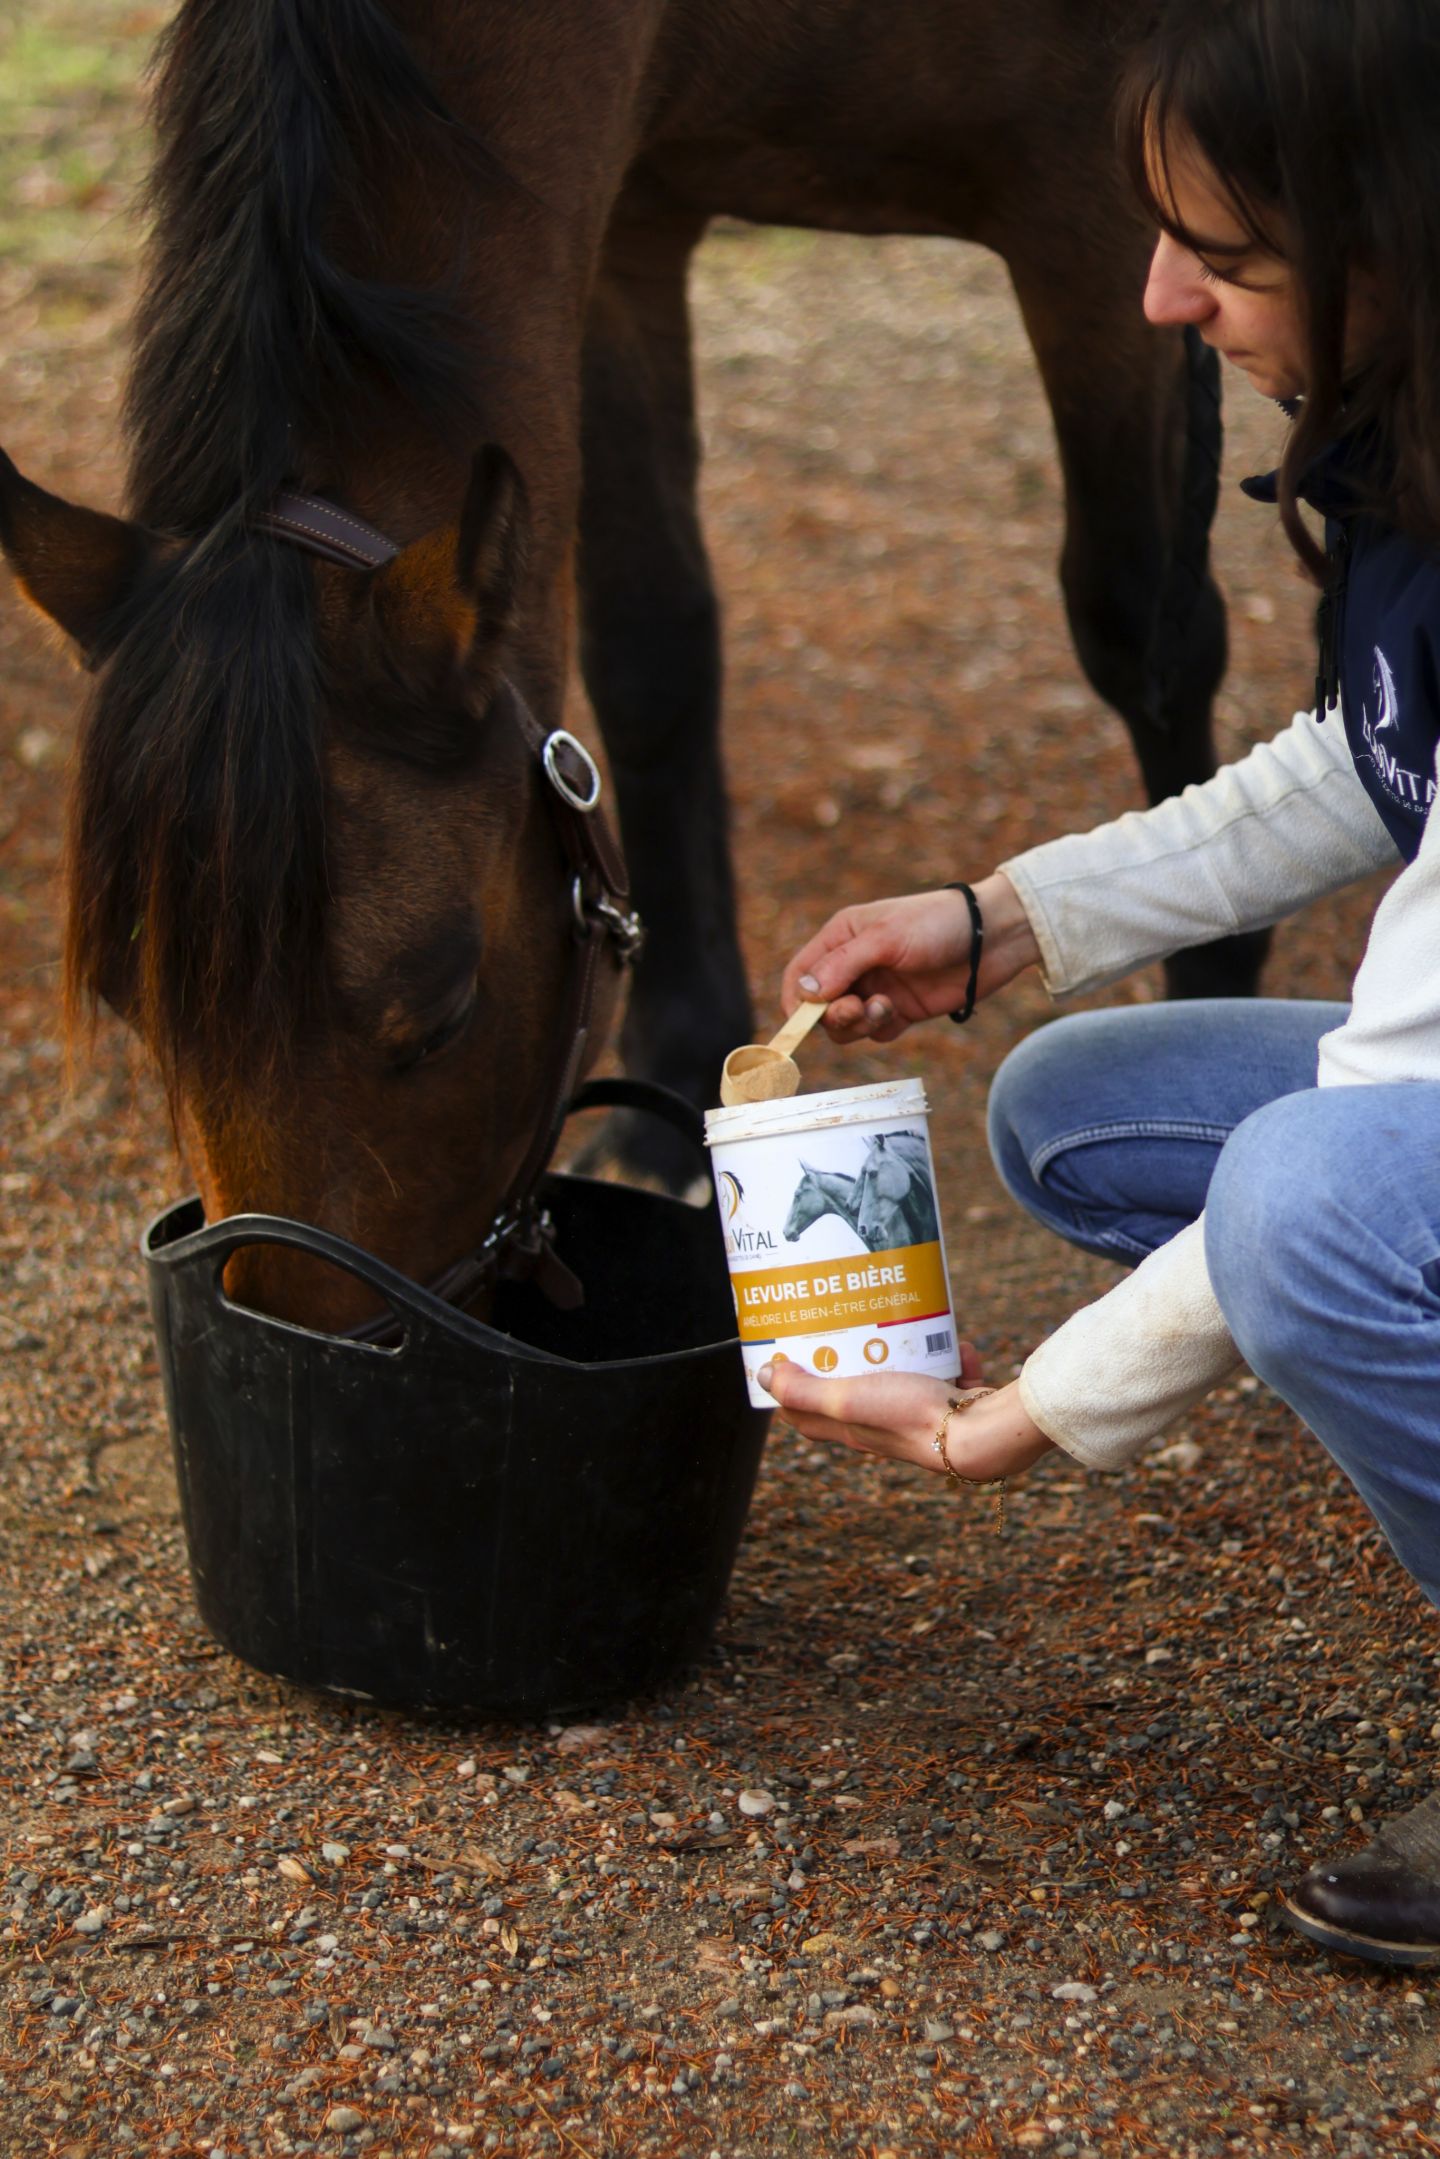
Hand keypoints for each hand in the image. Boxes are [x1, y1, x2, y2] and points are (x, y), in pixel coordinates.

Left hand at [757, 1343, 1053, 1482]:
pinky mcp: (951, 1405)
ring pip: (903, 1376)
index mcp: (850, 1428)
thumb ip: (804, 1392)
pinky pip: (947, 1373)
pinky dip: (951, 1358)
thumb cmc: (910, 1418)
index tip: (787, 1348)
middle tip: (848, 1319)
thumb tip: (765, 1377)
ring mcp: (916, 1413)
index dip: (791, 1383)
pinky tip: (955, 1343)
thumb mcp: (846, 1400)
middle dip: (850, 1354)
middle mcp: (880, 1424)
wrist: (980, 1434)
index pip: (805, 1410)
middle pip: (853, 1387)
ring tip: (903, 1322)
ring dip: (905, 1351)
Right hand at [779, 872, 1039, 1042]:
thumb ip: (841, 965)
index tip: (802, 1020)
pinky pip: (875, 1033)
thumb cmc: (937, 924)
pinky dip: (882, 1029)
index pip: (800, 974)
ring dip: (859, 1024)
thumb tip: (803, 995)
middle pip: (819, 1007)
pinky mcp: (900, 1010)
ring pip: (846, 1025)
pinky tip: (902, 1013)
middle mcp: (854, 965)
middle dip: (834, 1015)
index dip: (795, 1001)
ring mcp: (877, 989)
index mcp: (842, 937)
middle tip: (857, 1009)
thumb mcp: (885, 938)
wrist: (992, 937)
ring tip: (886, 1009)